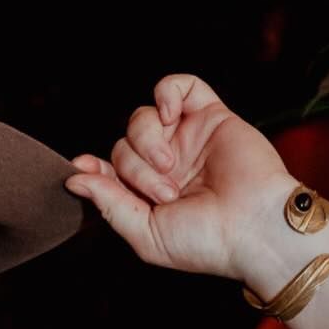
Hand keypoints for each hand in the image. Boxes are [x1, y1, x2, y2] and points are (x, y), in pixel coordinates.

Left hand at [64, 74, 291, 280]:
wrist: (253, 228)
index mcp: (148, 196)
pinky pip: (179, 87)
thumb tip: (75, 179)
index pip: (109, 171)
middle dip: (134, 169)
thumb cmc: (205, 242)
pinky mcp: (210, 116)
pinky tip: (168, 113)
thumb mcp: (145, 234)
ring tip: (172, 167)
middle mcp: (165, 166)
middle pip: (122, 146)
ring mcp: (186, 140)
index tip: (81, 167)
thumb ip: (109, 205)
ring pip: (142, 118)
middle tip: (165, 193)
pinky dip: (166, 92)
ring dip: (148, 141)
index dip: (94, 168)